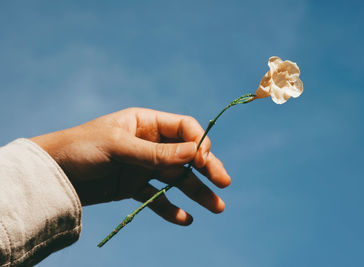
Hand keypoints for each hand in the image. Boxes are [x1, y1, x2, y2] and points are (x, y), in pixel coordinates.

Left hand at [30, 108, 230, 225]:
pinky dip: (170, 208)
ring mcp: (142, 166)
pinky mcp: (133, 186)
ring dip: (196, 191)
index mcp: (145, 123)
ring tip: (217, 208)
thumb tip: (195, 153)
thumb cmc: (80, 148)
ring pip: (176, 178)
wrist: (50, 173)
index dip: (198, 142)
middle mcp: (148, 143)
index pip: (183, 128)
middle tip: (224, 183)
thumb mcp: (119, 147)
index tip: (203, 160)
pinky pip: (156, 197)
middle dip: (206, 168)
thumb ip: (156, 153)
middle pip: (185, 154)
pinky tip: (185, 219)